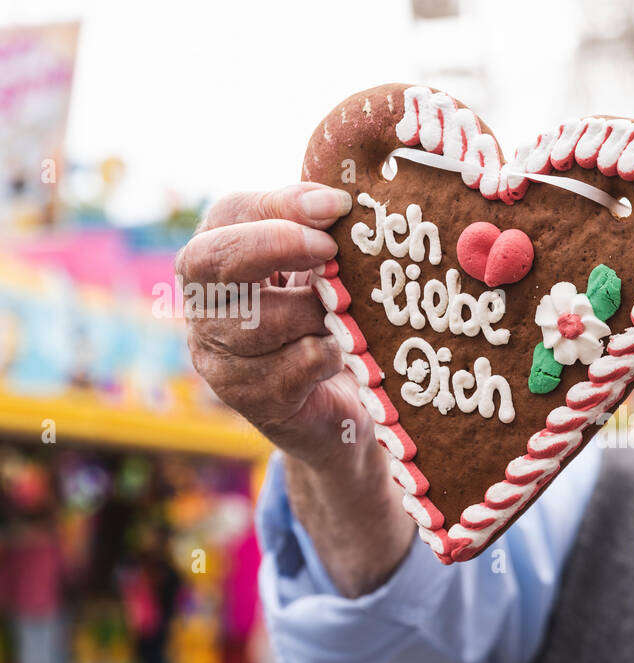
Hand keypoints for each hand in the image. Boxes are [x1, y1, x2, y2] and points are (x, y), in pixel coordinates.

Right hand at [177, 183, 362, 470]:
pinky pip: (297, 362)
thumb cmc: (325, 322)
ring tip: (346, 317)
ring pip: (264, 318)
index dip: (281, 207)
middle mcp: (203, 304)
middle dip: (278, 245)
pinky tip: (343, 356)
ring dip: (320, 312)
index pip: (228, 215)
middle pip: (213, 260)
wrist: (338, 406)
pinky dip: (331, 353)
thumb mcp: (320, 267)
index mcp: (218, 258)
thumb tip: (333, 201)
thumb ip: (318, 228)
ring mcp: (218, 355)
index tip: (338, 206)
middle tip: (332, 249)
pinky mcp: (247, 397)